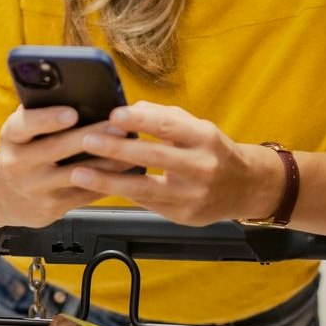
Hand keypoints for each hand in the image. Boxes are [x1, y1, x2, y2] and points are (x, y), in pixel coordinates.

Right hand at [0, 107, 128, 228]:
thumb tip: (74, 92)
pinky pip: (84, 194)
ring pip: (76, 174)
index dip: (47, 119)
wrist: (3, 196)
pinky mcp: (50, 208)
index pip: (23, 125)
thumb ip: (39, 113)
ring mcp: (34, 188)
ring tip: (131, 148)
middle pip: (57, 148)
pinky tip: (125, 172)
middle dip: (91, 136)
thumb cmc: (21, 152)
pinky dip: (107, 182)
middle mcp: (17, 164)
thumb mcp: (20, 133)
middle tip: (118, 126)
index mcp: (11, 138)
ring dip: (107, 162)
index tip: (71, 113)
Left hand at [69, 102, 281, 226]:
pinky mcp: (183, 216)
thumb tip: (130, 109)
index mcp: (204, 138)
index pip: (169, 126)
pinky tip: (98, 188)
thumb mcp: (197, 128)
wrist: (245, 187)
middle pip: (154, 157)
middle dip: (116, 149)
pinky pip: (146, 203)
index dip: (140, 121)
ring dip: (108, 181)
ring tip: (80, 173)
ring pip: (145, 188)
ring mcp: (192, 195)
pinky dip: (120, 194)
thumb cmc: (213, 152)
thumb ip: (164, 117)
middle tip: (87, 141)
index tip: (114, 115)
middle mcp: (201, 167)